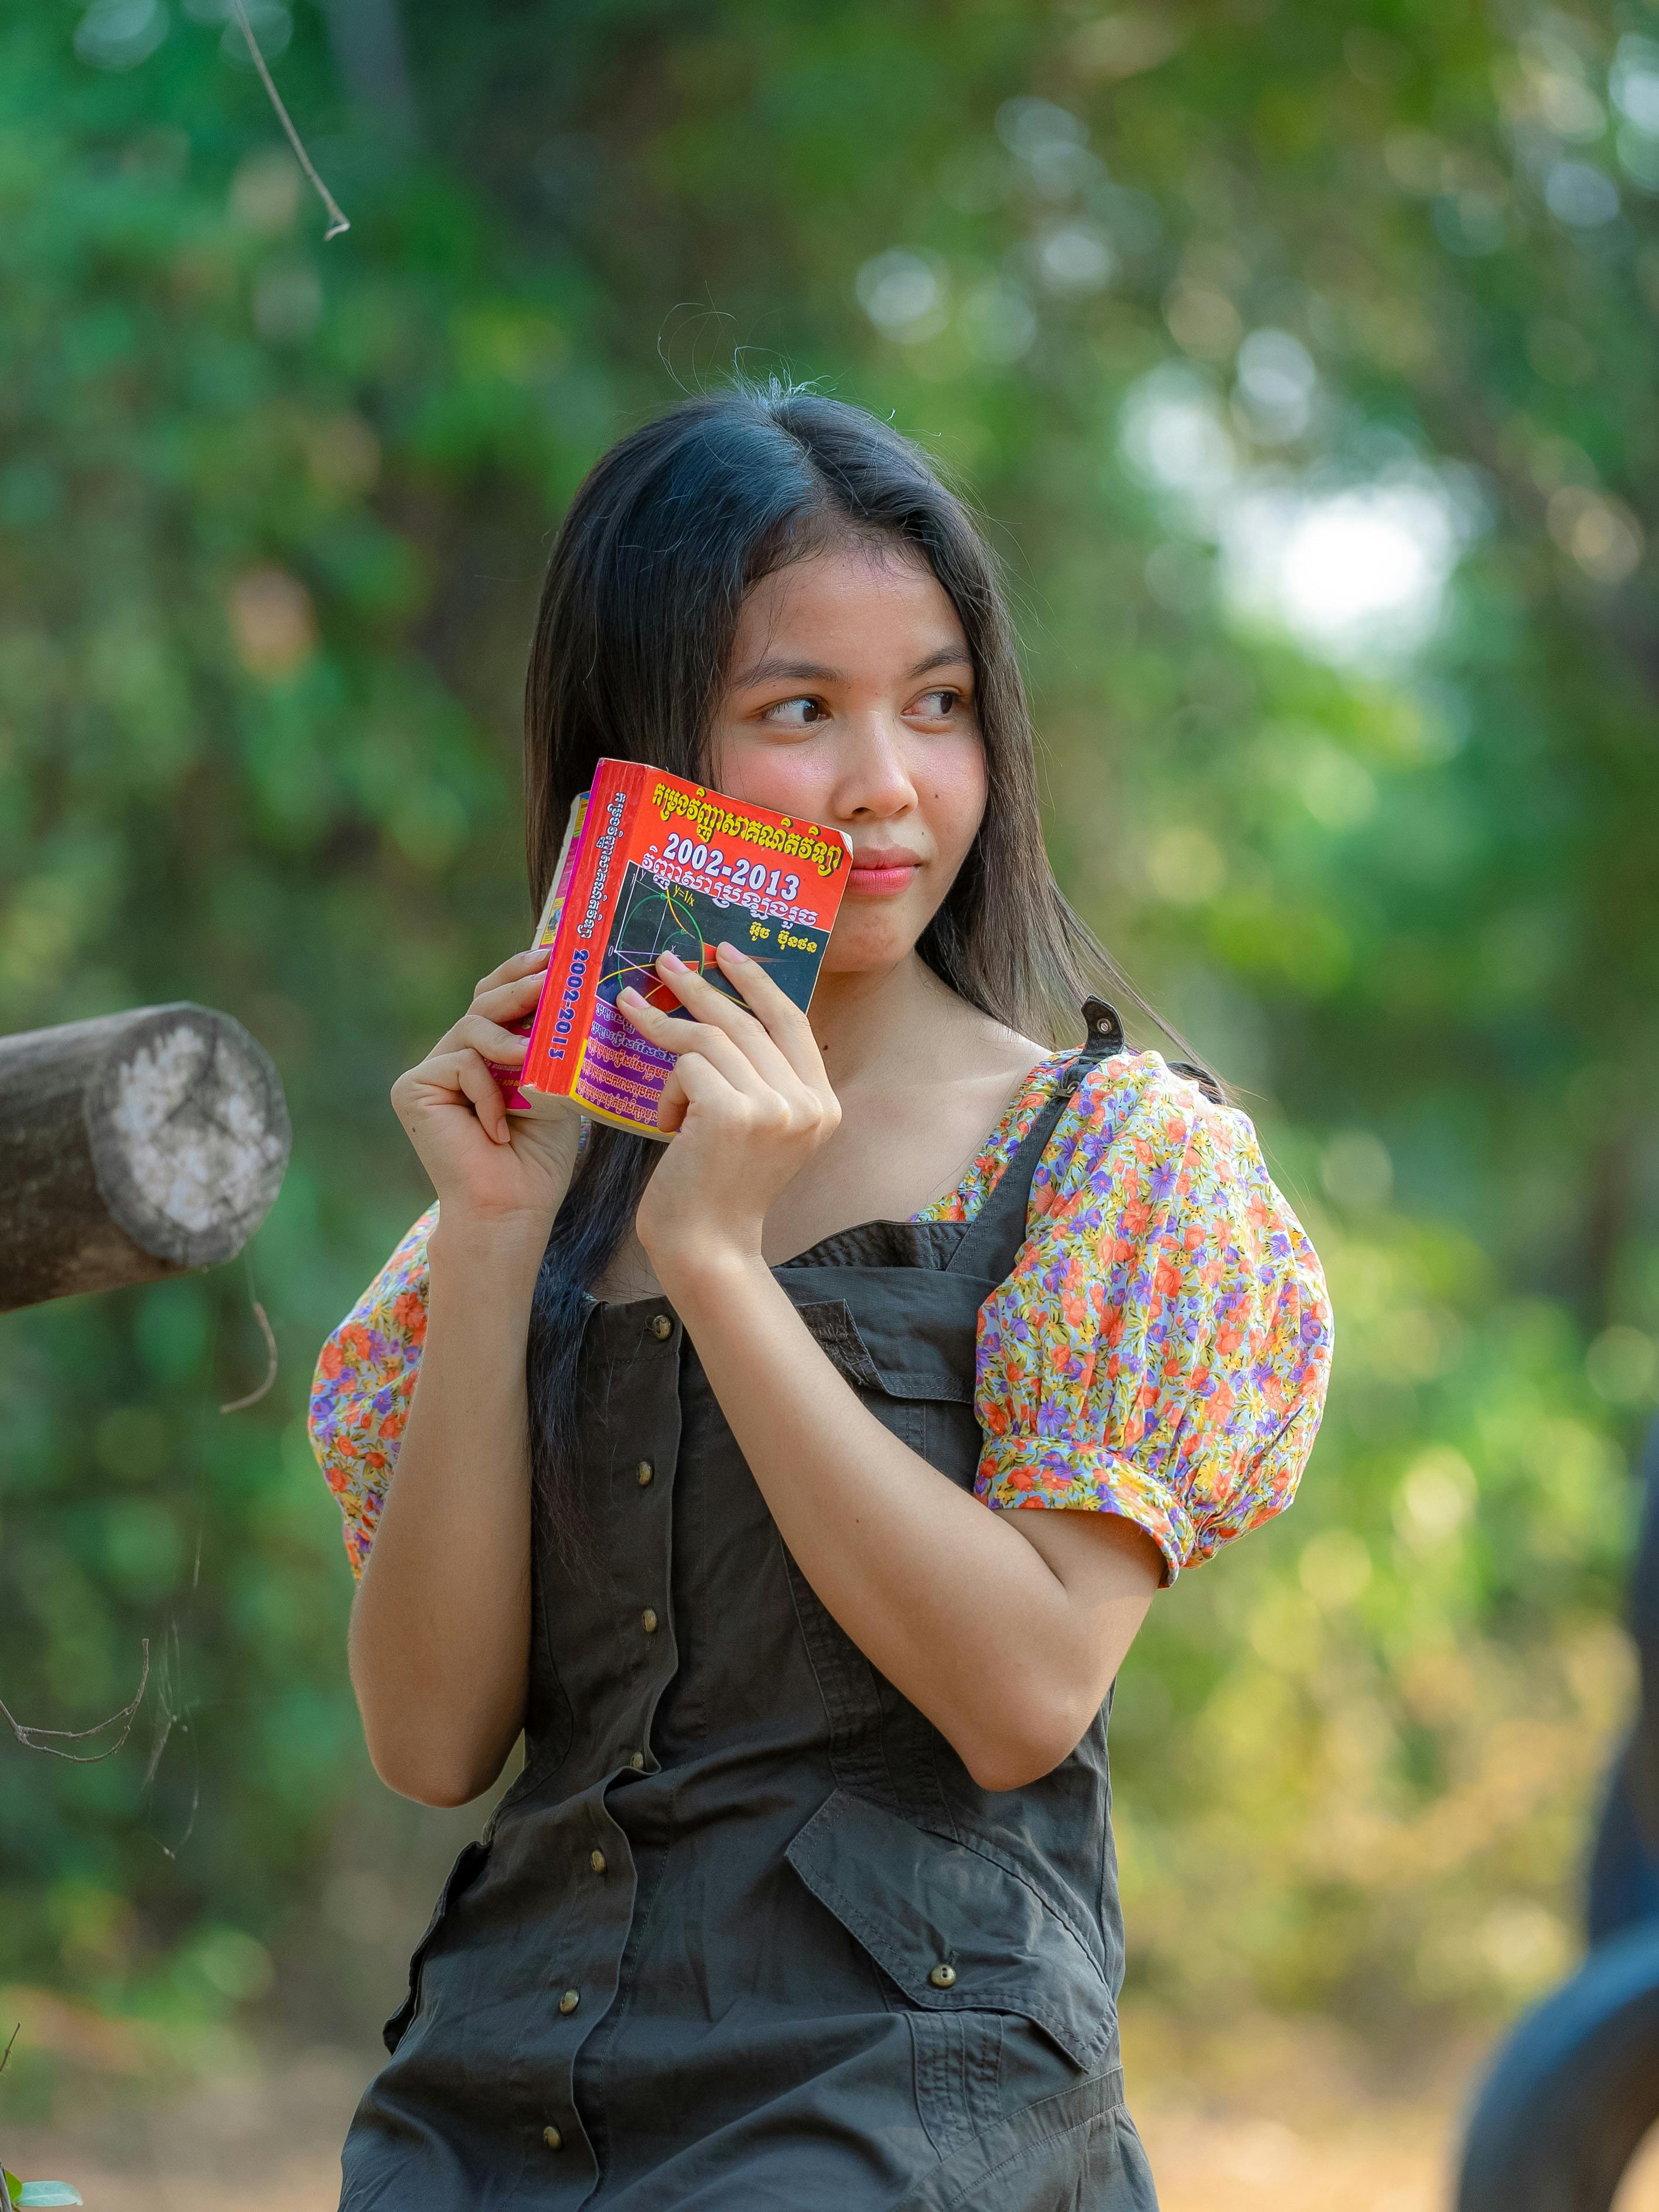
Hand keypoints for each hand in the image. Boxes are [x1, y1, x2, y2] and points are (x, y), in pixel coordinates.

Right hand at [389, 947, 581, 1246]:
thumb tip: (568, 992)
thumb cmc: (537, 1158)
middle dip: (520, 988)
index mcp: (484, 1054)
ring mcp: (429, 1072)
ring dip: (509, 1044)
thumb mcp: (555, 1087)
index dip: (520, 971)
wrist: (511, 1208)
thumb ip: (550, 1045)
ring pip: (472, 1027)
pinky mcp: (412, 1088)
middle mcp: (452, 1056)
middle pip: (483, 1002)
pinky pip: (459, 1063)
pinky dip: (487, 1092)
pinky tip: (496, 1130)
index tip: (554, 953)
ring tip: (529, 1065)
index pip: (496, 997)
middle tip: (550, 976)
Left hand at [616, 943, 839, 1280]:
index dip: (758, 981)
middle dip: (702, 986)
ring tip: (629, 1012)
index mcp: (822, 1104)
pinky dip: (667, 1089)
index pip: (792, 1021)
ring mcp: (773, 1109)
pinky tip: (665, 1123)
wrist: (706, 1247)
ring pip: (711, 1038)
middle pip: (748, 1020)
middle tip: (665, 963)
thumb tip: (722, 1009)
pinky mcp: (732, 1115)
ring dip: (664, 1028)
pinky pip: (687, 1067)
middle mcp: (807, 1103)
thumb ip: (759, 1077)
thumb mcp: (758, 1129)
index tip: (726, 952)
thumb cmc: (719, 1187)